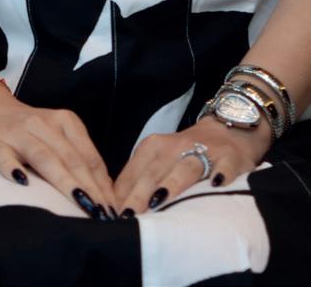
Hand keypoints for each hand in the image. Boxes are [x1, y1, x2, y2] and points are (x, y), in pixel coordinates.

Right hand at [0, 84, 117, 218]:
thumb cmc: (27, 131)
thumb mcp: (56, 137)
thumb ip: (78, 160)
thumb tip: (106, 196)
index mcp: (64, 121)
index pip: (89, 157)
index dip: (104, 185)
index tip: (115, 211)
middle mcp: (41, 123)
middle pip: (70, 158)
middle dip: (91, 188)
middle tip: (104, 216)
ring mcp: (16, 132)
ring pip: (43, 157)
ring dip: (64, 182)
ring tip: (81, 203)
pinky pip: (4, 156)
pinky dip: (13, 168)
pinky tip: (22, 183)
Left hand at [113, 117, 270, 213]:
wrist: (225, 131)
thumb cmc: (185, 153)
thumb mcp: (159, 160)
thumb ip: (140, 179)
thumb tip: (118, 207)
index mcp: (153, 147)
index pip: (134, 172)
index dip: (123, 194)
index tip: (116, 215)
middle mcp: (174, 147)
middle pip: (154, 172)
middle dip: (140, 195)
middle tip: (131, 216)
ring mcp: (204, 151)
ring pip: (184, 168)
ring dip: (172, 185)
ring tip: (160, 203)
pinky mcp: (229, 158)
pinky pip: (224, 167)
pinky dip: (220, 175)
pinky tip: (216, 186)